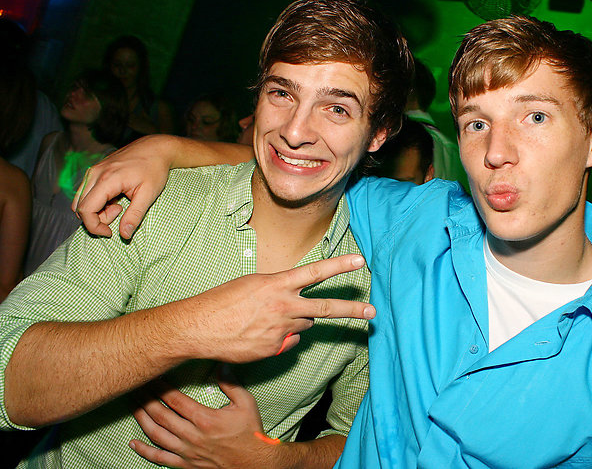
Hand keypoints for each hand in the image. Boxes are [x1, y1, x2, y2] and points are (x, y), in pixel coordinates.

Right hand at [72, 135, 170, 238]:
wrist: (156, 147)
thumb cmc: (154, 169)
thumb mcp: (148, 195)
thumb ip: (135, 215)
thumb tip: (124, 235)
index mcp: (106, 179)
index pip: (85, 210)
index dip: (94, 226)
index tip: (111, 232)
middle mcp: (94, 173)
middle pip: (79, 207)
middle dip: (96, 218)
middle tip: (120, 212)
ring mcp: (93, 170)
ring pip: (81, 200)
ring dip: (96, 210)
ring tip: (119, 205)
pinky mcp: (96, 170)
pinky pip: (86, 191)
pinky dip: (97, 201)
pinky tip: (116, 198)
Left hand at [130, 369, 277, 468]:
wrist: (254, 463)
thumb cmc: (250, 433)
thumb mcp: (246, 404)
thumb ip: (231, 384)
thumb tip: (221, 365)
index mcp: (205, 419)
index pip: (175, 400)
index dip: (161, 387)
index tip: (153, 377)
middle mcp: (192, 435)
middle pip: (161, 415)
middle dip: (146, 399)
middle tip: (137, 386)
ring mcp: (187, 451)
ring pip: (156, 434)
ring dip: (142, 419)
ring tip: (133, 405)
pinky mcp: (185, 464)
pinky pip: (160, 458)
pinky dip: (144, 451)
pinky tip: (133, 443)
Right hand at [185, 254, 374, 361]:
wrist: (199, 328)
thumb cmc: (222, 302)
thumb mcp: (253, 285)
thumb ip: (279, 292)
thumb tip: (296, 307)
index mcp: (278, 285)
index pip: (315, 272)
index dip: (339, 266)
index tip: (359, 261)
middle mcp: (284, 307)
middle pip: (325, 309)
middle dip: (352, 310)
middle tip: (373, 312)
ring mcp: (281, 329)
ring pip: (304, 326)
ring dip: (296, 322)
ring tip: (267, 319)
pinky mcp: (275, 348)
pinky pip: (289, 342)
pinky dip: (281, 338)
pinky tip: (259, 335)